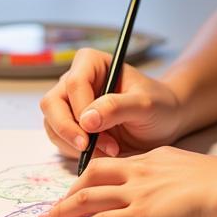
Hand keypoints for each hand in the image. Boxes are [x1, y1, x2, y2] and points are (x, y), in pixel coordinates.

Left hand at [36, 145, 216, 216]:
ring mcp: (137, 194)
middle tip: (57, 205)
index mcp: (157, 159)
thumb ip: (182, 183)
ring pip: (87, 197)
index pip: (119, 165)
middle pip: (94, 175)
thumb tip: (183, 198)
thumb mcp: (198, 174)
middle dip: (71, 190)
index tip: (85, 187)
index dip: (97, 176)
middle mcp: (141, 171)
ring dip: (62, 210)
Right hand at [39, 48, 182, 159]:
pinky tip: (102, 152)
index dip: (80, 109)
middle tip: (88, 148)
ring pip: (51, 123)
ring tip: (109, 149)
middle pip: (52, 103)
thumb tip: (86, 120)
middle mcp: (75, 80)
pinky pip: (58, 140)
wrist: (165, 122)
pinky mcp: (70, 125)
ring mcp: (70, 103)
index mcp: (92, 63)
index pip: (74, 83)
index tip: (93, 133)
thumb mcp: (145, 105)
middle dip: (68, 129)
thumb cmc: (159, 105)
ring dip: (73, 143)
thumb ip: (117, 107)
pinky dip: (74, 151)